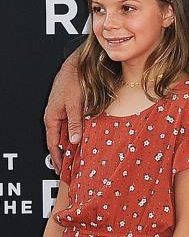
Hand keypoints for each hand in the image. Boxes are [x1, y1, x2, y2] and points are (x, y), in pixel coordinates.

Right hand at [43, 51, 82, 172]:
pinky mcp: (73, 108)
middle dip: (66, 155)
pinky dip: (80, 134)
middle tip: (73, 169)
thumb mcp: (74, 104)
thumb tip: (74, 142)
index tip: (61, 171)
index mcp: (52, 118)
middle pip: (61, 140)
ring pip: (69, 133)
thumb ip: (75, 123)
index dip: (57, 158)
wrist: (78, 65)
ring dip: (74, 145)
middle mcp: (56, 116)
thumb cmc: (73, 82)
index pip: (53, 144)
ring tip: (81, 158)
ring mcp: (64, 112)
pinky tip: (87, 140)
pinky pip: (75, 125)